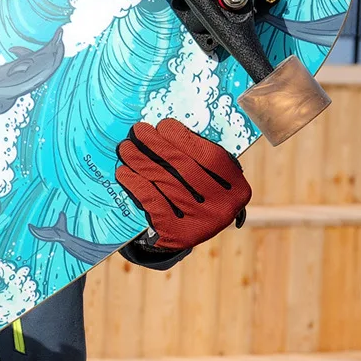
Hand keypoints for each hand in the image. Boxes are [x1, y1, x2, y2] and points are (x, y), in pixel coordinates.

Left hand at [115, 119, 250, 249]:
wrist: (184, 235)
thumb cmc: (196, 196)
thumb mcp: (208, 179)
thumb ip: (197, 158)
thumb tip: (165, 131)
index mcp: (236, 189)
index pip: (211, 157)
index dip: (185, 139)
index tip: (164, 125)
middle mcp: (222, 207)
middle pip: (184, 168)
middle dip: (157, 145)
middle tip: (138, 131)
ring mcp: (200, 223)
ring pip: (165, 182)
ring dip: (141, 161)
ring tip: (126, 148)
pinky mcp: (176, 233)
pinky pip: (152, 201)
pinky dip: (135, 184)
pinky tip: (124, 172)